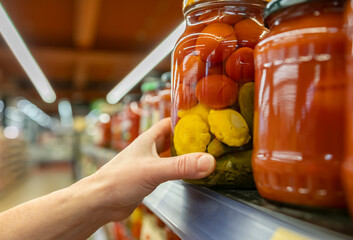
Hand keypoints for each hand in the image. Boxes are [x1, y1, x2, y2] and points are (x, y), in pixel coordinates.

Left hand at [85, 118, 215, 221]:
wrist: (100, 202)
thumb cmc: (117, 180)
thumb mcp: (153, 170)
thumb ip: (181, 166)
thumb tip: (208, 161)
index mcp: (148, 139)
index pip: (169, 122)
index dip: (185, 119)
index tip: (202, 120)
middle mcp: (149, 149)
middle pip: (172, 138)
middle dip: (188, 138)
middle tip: (207, 140)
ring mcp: (148, 163)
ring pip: (169, 154)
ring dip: (183, 154)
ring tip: (201, 155)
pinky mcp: (148, 178)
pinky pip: (167, 169)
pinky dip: (177, 169)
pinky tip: (185, 174)